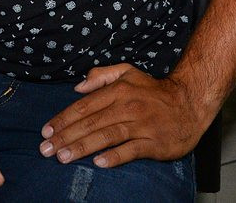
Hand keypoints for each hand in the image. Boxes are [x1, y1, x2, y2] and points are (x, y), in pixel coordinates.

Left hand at [40, 64, 209, 167]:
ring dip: (83, 147)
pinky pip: (131, 150)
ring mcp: (141, 125)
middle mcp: (127, 107)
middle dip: (65, 136)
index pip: (83, 106)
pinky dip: (114, 157)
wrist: (189, 103)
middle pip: (91, 123)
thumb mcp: (128, 72)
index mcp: (118, 91)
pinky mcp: (154, 143)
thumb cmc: (154, 91)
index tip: (46, 131)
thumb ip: (101, 76)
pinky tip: (98, 163)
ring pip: (106, 136)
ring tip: (63, 157)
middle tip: (46, 149)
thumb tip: (77, 87)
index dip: (63, 119)